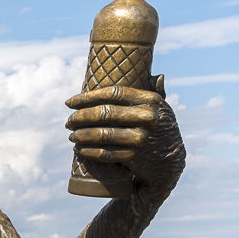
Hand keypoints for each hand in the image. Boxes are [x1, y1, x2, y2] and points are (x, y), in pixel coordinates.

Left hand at [65, 77, 185, 194]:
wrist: (170, 163)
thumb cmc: (158, 130)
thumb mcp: (161, 109)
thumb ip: (155, 92)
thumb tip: (156, 74)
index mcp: (151, 100)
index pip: (113, 93)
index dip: (87, 97)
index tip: (69, 102)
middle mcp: (147, 117)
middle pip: (104, 113)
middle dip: (80, 117)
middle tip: (68, 122)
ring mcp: (141, 138)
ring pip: (101, 134)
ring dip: (80, 135)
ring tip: (71, 135)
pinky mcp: (134, 157)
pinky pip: (104, 153)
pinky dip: (88, 151)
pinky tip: (79, 148)